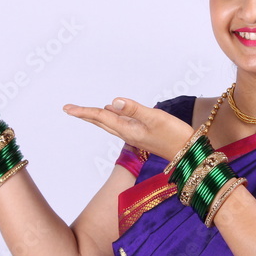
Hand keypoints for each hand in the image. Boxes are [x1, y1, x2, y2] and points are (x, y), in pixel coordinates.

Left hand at [64, 98, 193, 160]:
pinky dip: (111, 117)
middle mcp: (128, 132)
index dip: (84, 111)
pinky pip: (120, 124)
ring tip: (84, 111)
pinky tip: (111, 112)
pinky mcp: (142, 133)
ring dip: (96, 116)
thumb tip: (113, 102)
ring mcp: (135, 134)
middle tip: (68, 109)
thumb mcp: (155, 118)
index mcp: (127, 129)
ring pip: (109, 123)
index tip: (67, 108)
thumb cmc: (174, 135)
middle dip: (84, 115)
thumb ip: (134, 109)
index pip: (101, 117)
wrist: (188, 153)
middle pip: (101, 121)